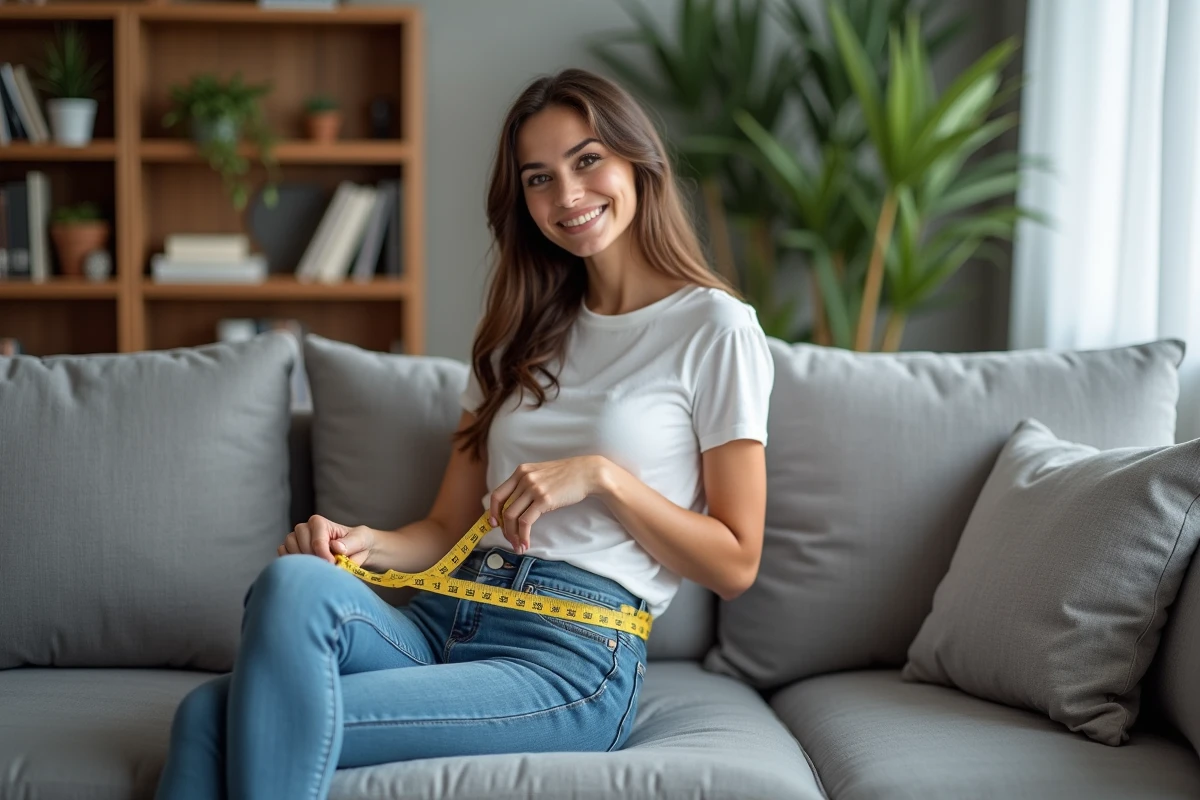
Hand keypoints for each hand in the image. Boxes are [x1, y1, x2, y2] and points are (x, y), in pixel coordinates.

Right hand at [279, 514, 374, 567]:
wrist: (356, 551)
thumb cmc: (358, 543)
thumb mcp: (361, 540)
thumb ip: (350, 543)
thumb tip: (336, 547)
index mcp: (319, 523)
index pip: (316, 540)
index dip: (324, 555)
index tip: (332, 564)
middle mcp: (305, 529)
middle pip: (298, 543)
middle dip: (313, 558)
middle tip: (326, 567)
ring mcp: (296, 539)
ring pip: (289, 548)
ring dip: (303, 561)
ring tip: (318, 567)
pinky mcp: (291, 551)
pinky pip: (284, 555)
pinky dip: (293, 563)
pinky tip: (308, 568)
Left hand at [489, 456, 605, 552]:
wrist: (588, 472)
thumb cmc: (567, 475)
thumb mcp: (541, 473)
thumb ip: (527, 484)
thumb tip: (516, 504)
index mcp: (521, 471)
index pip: (497, 494)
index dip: (492, 511)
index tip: (494, 524)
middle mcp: (524, 478)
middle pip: (503, 508)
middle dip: (503, 528)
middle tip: (509, 539)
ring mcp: (533, 488)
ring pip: (511, 516)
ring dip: (512, 535)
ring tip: (518, 546)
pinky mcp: (544, 500)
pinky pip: (525, 522)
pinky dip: (523, 536)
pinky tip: (526, 544)